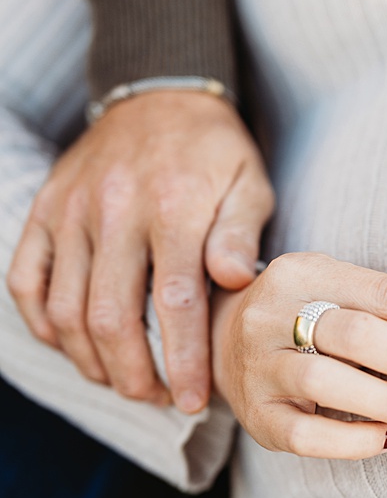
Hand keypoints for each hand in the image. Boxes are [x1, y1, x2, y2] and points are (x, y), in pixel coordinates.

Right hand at [7, 91, 274, 411]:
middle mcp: (113, 212)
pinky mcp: (42, 210)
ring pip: (63, 309)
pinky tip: (74, 348)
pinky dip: (44, 325)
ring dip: (91, 359)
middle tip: (160, 400)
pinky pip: (25, 281)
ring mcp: (70, 212)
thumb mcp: (250, 183)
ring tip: (126, 382)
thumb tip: (236, 281)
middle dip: (133, 373)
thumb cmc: (216, 152)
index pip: (174, 303)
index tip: (193, 401)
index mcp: (172, 208)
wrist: (159, 95)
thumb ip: (241, 233)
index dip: (182, 361)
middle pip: (109, 316)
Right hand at [210, 252, 386, 458]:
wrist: (222, 341)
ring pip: (326, 381)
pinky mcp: (255, 415)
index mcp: (307, 271)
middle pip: (357, 334)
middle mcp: (272, 312)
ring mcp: (257, 365)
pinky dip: (357, 440)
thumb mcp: (348, 293)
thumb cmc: (313, 315)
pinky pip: (306, 435)